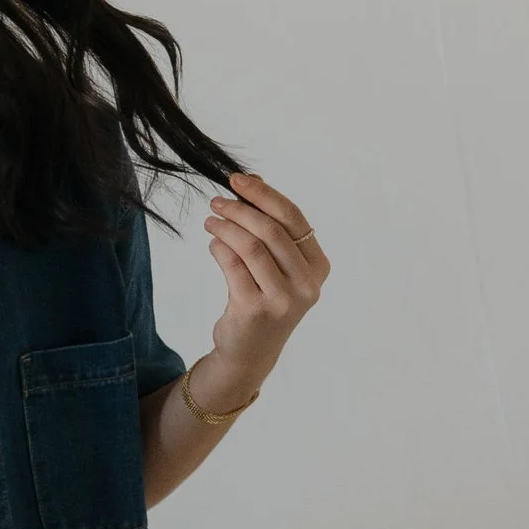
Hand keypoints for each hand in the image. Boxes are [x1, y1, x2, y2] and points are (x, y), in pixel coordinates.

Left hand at [201, 172, 328, 397]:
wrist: (252, 349)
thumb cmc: (265, 296)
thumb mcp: (277, 263)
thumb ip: (272, 225)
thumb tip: (253, 180)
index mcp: (318, 266)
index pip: (293, 219)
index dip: (264, 195)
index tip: (237, 180)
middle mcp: (306, 283)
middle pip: (271, 230)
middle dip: (240, 209)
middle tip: (216, 202)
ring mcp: (282, 299)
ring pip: (250, 246)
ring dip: (225, 227)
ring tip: (211, 220)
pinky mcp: (255, 310)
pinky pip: (232, 266)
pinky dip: (219, 248)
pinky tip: (213, 243)